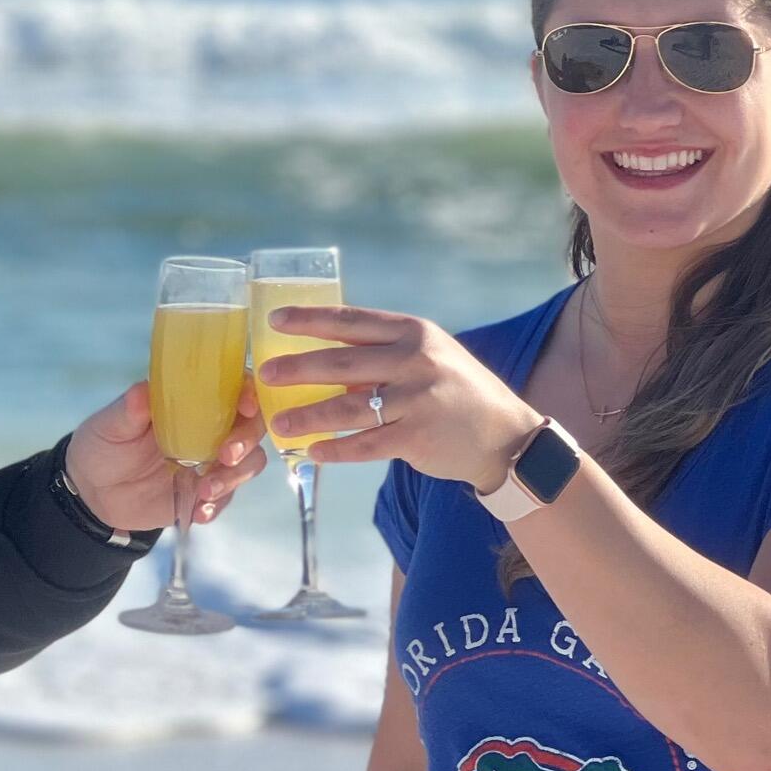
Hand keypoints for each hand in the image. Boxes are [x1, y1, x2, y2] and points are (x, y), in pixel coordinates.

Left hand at [62, 377, 269, 531]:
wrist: (93, 493)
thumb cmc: (103, 446)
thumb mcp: (109, 425)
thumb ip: (129, 411)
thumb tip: (142, 391)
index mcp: (190, 402)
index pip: (233, 388)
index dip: (249, 393)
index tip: (246, 406)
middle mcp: (209, 429)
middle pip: (251, 428)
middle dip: (246, 441)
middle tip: (226, 456)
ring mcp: (210, 462)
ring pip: (247, 464)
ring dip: (233, 477)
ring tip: (204, 491)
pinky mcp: (205, 493)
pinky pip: (226, 498)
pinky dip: (217, 506)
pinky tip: (199, 512)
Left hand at [257, 306, 540, 489]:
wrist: (505, 436)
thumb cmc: (456, 392)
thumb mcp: (428, 359)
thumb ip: (384, 356)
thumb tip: (325, 362)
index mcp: (413, 333)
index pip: (352, 321)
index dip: (310, 319)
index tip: (275, 319)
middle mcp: (415, 361)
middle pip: (342, 363)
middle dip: (298, 368)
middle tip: (264, 374)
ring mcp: (418, 400)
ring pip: (348, 409)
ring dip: (308, 417)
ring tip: (278, 423)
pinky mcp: (418, 437)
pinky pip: (365, 445)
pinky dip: (337, 450)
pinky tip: (313, 452)